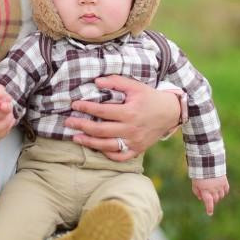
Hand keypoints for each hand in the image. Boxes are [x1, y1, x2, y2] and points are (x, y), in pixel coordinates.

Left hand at [65, 76, 181, 159]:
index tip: (74, 104)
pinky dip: (108, 154)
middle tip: (68, 122)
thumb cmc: (149, 97)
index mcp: (129, 112)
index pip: (102, 111)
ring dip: (89, 143)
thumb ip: (115, 82)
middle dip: (82, 126)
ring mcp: (134, 142)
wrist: (170, 112)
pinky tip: (97, 148)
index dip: (86, 107)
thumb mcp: (135, 86)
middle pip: (101, 131)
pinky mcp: (138, 150)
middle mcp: (131, 129)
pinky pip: (120, 157)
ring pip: (107, 146)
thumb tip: (96, 82)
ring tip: (76, 137)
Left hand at [192, 175, 229, 215]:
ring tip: (214, 191)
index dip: (209, 209)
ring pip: (221, 196)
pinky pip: (226, 190)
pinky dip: (223, 191)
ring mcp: (220, 186)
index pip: (209, 202)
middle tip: (209, 197)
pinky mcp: (225, 182)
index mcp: (205, 190)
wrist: (208, 162)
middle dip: (212, 200)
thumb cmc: (199, 173)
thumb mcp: (195, 182)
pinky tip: (220, 189)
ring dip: (218, 196)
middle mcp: (213, 190)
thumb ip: (196, 191)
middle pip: (215, 200)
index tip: (209, 213)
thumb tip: (201, 198)